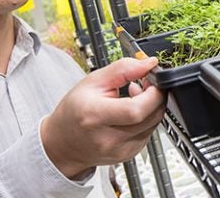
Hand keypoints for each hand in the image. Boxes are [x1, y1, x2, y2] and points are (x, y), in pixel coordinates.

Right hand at [41, 57, 165, 178]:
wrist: (63, 143)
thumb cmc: (74, 111)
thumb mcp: (93, 81)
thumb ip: (123, 69)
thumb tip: (148, 63)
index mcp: (94, 116)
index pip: (136, 110)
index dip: (152, 93)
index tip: (151, 80)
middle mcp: (108, 138)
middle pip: (150, 117)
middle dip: (156, 96)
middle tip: (146, 85)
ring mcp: (120, 150)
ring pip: (154, 125)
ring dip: (152, 107)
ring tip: (135, 97)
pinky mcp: (128, 154)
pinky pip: (149, 133)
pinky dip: (146, 119)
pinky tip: (132, 111)